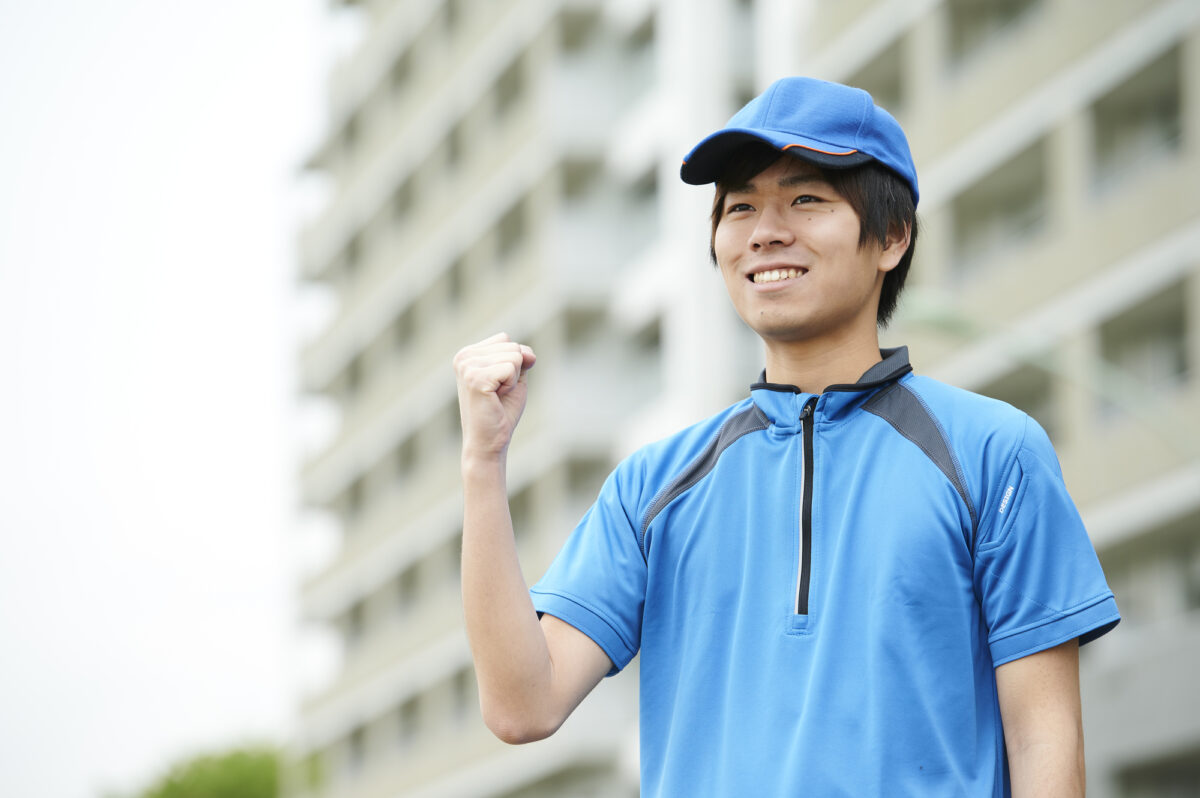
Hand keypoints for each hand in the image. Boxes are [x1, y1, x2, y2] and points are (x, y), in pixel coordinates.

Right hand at [453, 333, 536, 460]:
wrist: (488, 442)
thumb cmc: (500, 412)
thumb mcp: (515, 377)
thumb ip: (522, 357)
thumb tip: (528, 353)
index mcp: (468, 354)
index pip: (506, 339)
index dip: (513, 363)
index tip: (498, 385)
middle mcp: (463, 357)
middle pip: (512, 345)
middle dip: (514, 371)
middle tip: (498, 394)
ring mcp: (467, 366)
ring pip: (514, 355)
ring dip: (513, 380)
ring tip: (496, 396)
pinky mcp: (475, 378)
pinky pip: (512, 367)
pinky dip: (512, 385)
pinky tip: (496, 398)